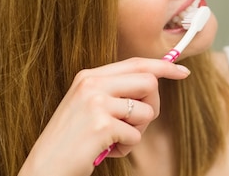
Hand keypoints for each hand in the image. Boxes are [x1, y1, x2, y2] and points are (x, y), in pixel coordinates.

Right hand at [18, 57, 189, 175]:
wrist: (45, 168)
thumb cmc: (72, 141)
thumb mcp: (89, 106)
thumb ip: (114, 91)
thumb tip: (152, 82)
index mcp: (89, 76)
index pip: (136, 63)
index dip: (164, 66)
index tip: (183, 72)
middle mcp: (92, 84)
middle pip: (149, 82)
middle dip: (153, 106)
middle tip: (137, 125)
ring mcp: (96, 102)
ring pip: (147, 111)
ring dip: (137, 132)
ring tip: (114, 140)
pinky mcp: (101, 125)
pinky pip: (136, 135)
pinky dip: (126, 148)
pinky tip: (107, 151)